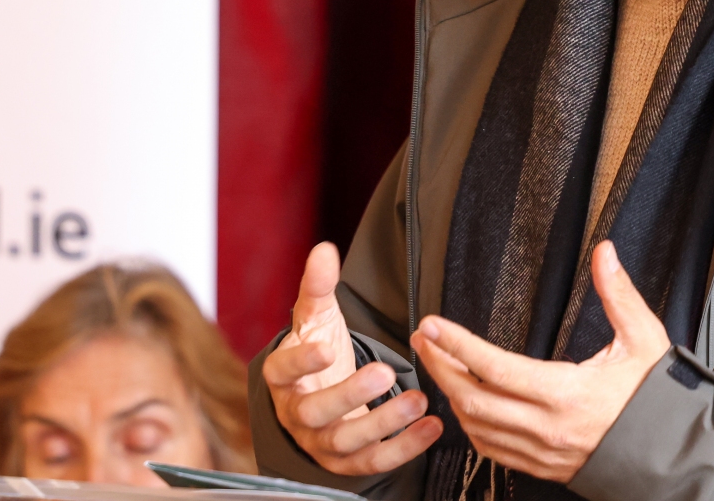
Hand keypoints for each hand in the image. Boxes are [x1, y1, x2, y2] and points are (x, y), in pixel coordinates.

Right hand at [263, 242, 443, 474]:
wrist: (321, 395)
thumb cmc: (318, 350)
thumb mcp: (317, 318)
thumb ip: (319, 285)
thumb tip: (324, 250)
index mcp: (283, 377)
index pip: (283, 371)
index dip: (302, 362)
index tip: (326, 348)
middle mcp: (297, 413)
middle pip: (314, 412)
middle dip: (349, 396)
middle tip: (383, 372)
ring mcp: (321, 443)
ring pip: (346, 442)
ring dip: (383, 423)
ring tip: (417, 400)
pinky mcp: (347, 464)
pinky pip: (374, 461)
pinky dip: (404, 448)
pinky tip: (430, 427)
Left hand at [409, 241, 668, 481]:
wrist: (676, 454)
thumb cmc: (658, 399)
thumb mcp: (644, 340)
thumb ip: (618, 295)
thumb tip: (604, 253)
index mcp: (567, 394)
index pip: (495, 368)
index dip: (457, 345)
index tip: (432, 325)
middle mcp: (548, 428)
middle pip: (473, 400)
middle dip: (440, 367)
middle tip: (423, 339)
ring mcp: (543, 453)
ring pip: (477, 427)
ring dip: (451, 395)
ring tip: (437, 363)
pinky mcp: (543, 467)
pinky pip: (492, 451)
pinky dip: (470, 426)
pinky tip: (463, 403)